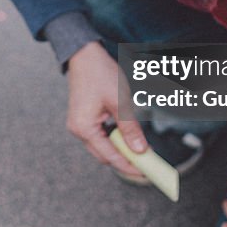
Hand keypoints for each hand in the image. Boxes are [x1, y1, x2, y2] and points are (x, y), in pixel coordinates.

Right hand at [66, 41, 147, 178]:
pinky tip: (127, 137)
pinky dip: (115, 139)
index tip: (146, 172)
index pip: (110, 156)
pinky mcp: (83, 119)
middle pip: (105, 155)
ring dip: (121, 149)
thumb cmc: (100, 74)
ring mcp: (79, 125)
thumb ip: (130, 128)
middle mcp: (78, 130)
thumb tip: (140, 150)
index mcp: (84, 128)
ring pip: (103, 147)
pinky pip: (100, 136)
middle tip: (147, 164)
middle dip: (126, 161)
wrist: (84, 54)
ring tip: (140, 150)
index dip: (129, 166)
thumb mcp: (120, 101)